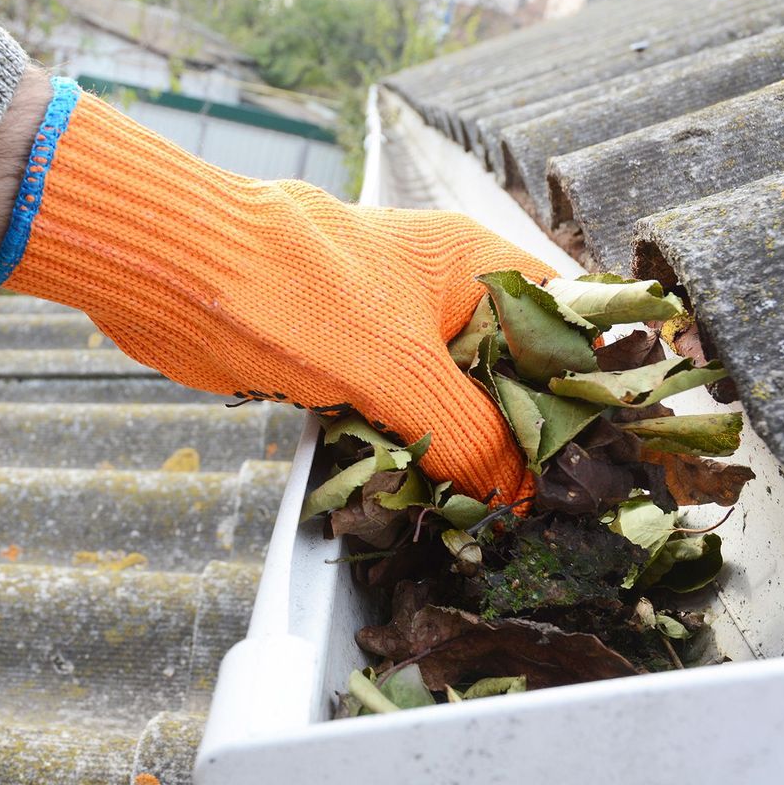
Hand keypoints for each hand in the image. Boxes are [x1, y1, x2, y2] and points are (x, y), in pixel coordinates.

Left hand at [0, 75, 555, 503]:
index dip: (590, 383)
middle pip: (510, 373)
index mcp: (474, 266)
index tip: (604, 453)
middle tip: (552, 505)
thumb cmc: (293, 291)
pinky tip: (433, 501)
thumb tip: (514, 495)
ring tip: (500, 517)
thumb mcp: (399, 368)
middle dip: (526, 436)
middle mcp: (443, 298)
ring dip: (469, 455)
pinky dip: (415, 458)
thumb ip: (466, 431)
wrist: (179, 276)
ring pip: (454, 403)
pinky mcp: (350, 369)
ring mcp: (395, 335)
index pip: (564, 321)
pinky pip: (401, 420)